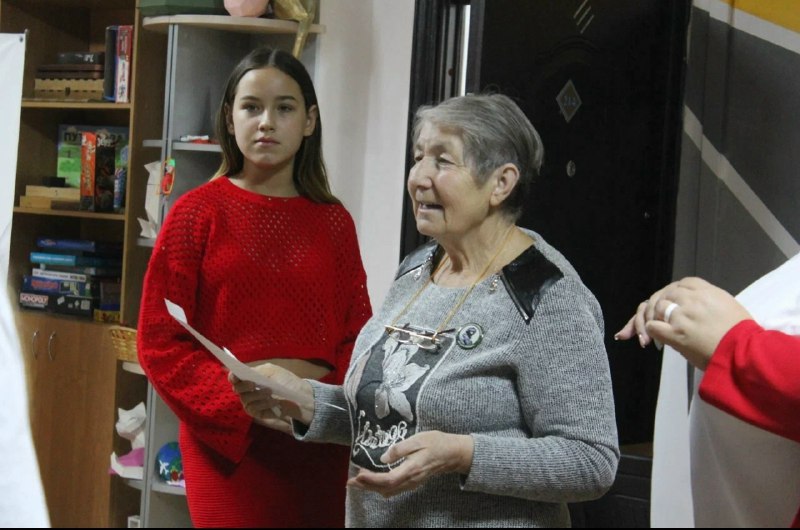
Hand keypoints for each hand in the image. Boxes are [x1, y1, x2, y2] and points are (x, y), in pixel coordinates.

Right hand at [229, 362, 315, 432]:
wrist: (299, 396)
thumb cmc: (286, 381)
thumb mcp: (272, 371)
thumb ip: (256, 371)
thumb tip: (242, 370)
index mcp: (250, 378)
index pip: (235, 377)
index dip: (232, 376)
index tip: (236, 375)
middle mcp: (248, 391)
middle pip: (237, 389)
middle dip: (244, 386)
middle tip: (253, 384)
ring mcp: (251, 403)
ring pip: (245, 399)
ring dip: (257, 395)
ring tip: (270, 391)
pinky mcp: (257, 413)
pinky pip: (254, 409)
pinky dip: (263, 404)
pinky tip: (274, 401)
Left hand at [347, 431, 472, 496]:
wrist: (453, 454)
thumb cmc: (437, 443)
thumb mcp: (419, 439)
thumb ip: (401, 448)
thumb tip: (383, 458)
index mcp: (411, 469)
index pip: (387, 479)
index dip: (371, 480)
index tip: (358, 475)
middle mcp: (411, 480)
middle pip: (385, 488)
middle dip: (366, 486)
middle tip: (350, 482)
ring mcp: (412, 483)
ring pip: (388, 490)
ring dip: (372, 488)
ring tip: (357, 482)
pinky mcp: (413, 482)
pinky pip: (394, 489)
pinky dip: (380, 487)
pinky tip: (374, 482)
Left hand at [615, 277, 751, 368]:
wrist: (744, 352)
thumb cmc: (740, 332)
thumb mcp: (726, 304)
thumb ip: (706, 299)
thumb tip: (687, 302)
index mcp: (706, 290)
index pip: (679, 284)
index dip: (669, 294)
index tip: (666, 305)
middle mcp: (692, 299)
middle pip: (664, 295)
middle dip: (655, 308)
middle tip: (651, 323)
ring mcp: (683, 315)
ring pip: (656, 308)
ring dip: (650, 320)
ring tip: (649, 335)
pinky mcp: (677, 333)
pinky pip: (653, 326)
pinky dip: (649, 331)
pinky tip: (652, 339)